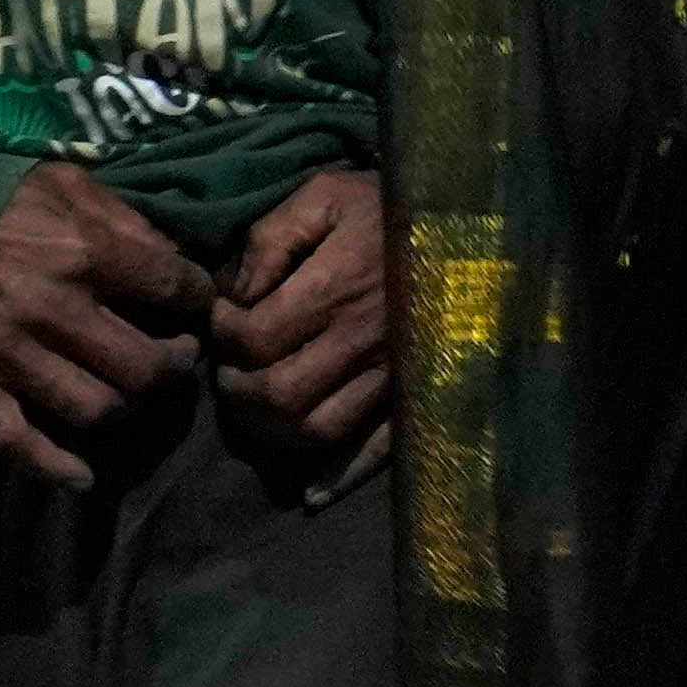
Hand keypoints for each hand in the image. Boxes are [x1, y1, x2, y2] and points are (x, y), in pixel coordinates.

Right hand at [0, 160, 209, 488]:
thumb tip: (175, 259)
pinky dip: (55, 468)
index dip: (198, 299)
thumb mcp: (64, 182)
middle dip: (175, 364)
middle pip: (147, 367)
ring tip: (127, 388)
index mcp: (84, 252)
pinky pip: (20, 443)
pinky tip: (83, 475)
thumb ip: (122, 217)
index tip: (192, 302)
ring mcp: (12, 355)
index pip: (176, 289)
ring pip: (97, 410)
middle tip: (173, 354)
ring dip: (125, 406)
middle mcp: (55, 311)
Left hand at [211, 166, 396, 484]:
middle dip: (237, 390)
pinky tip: (310, 491)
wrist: (467, 221)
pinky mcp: (416, 395)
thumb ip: (270, 239)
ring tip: (256, 410)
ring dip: (273, 431)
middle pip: (280, 394)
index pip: (254, 338)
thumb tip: (234, 291)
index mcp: (336, 289)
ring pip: (318, 431)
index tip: (218, 321)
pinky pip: (378, 451)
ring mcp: (393, 376)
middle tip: (228, 373)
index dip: (222, 336)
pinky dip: (340, 477)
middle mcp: (363, 342)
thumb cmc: (386, 206)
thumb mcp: (324, 195)